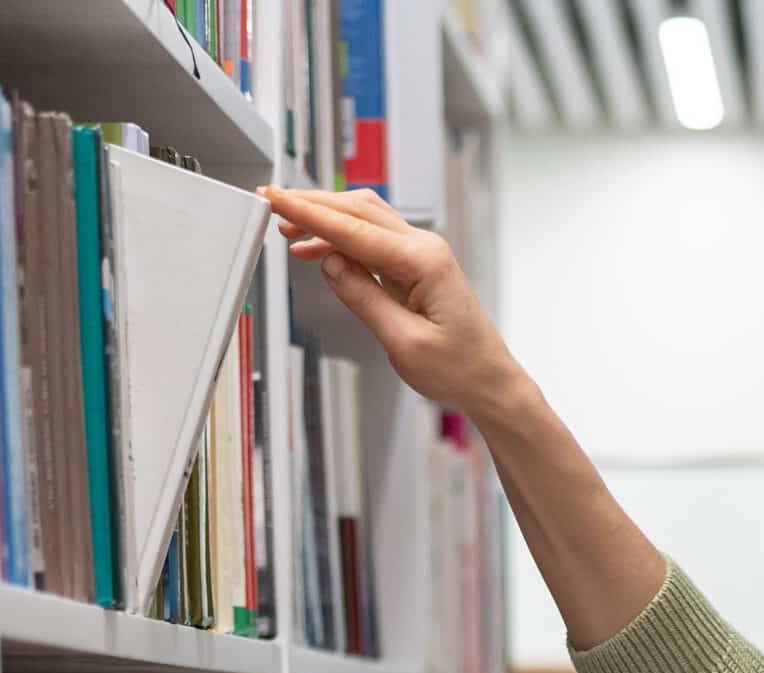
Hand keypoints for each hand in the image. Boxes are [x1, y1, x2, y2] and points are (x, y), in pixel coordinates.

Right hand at [261, 186, 524, 420]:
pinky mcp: (417, 267)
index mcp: (423, 262)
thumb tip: (329, 264)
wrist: (491, 383)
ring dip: (326, 220)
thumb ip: (364, 299)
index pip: (354, 229)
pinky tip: (317, 251)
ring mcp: (422, 254)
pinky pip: (373, 242)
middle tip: (272, 203)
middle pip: (358, 210)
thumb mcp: (403, 343)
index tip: (276, 198)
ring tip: (287, 229)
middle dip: (313, 205)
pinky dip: (343, 240)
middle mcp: (424, 248)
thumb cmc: (458, 370)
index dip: (309, 214)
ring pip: (365, 219)